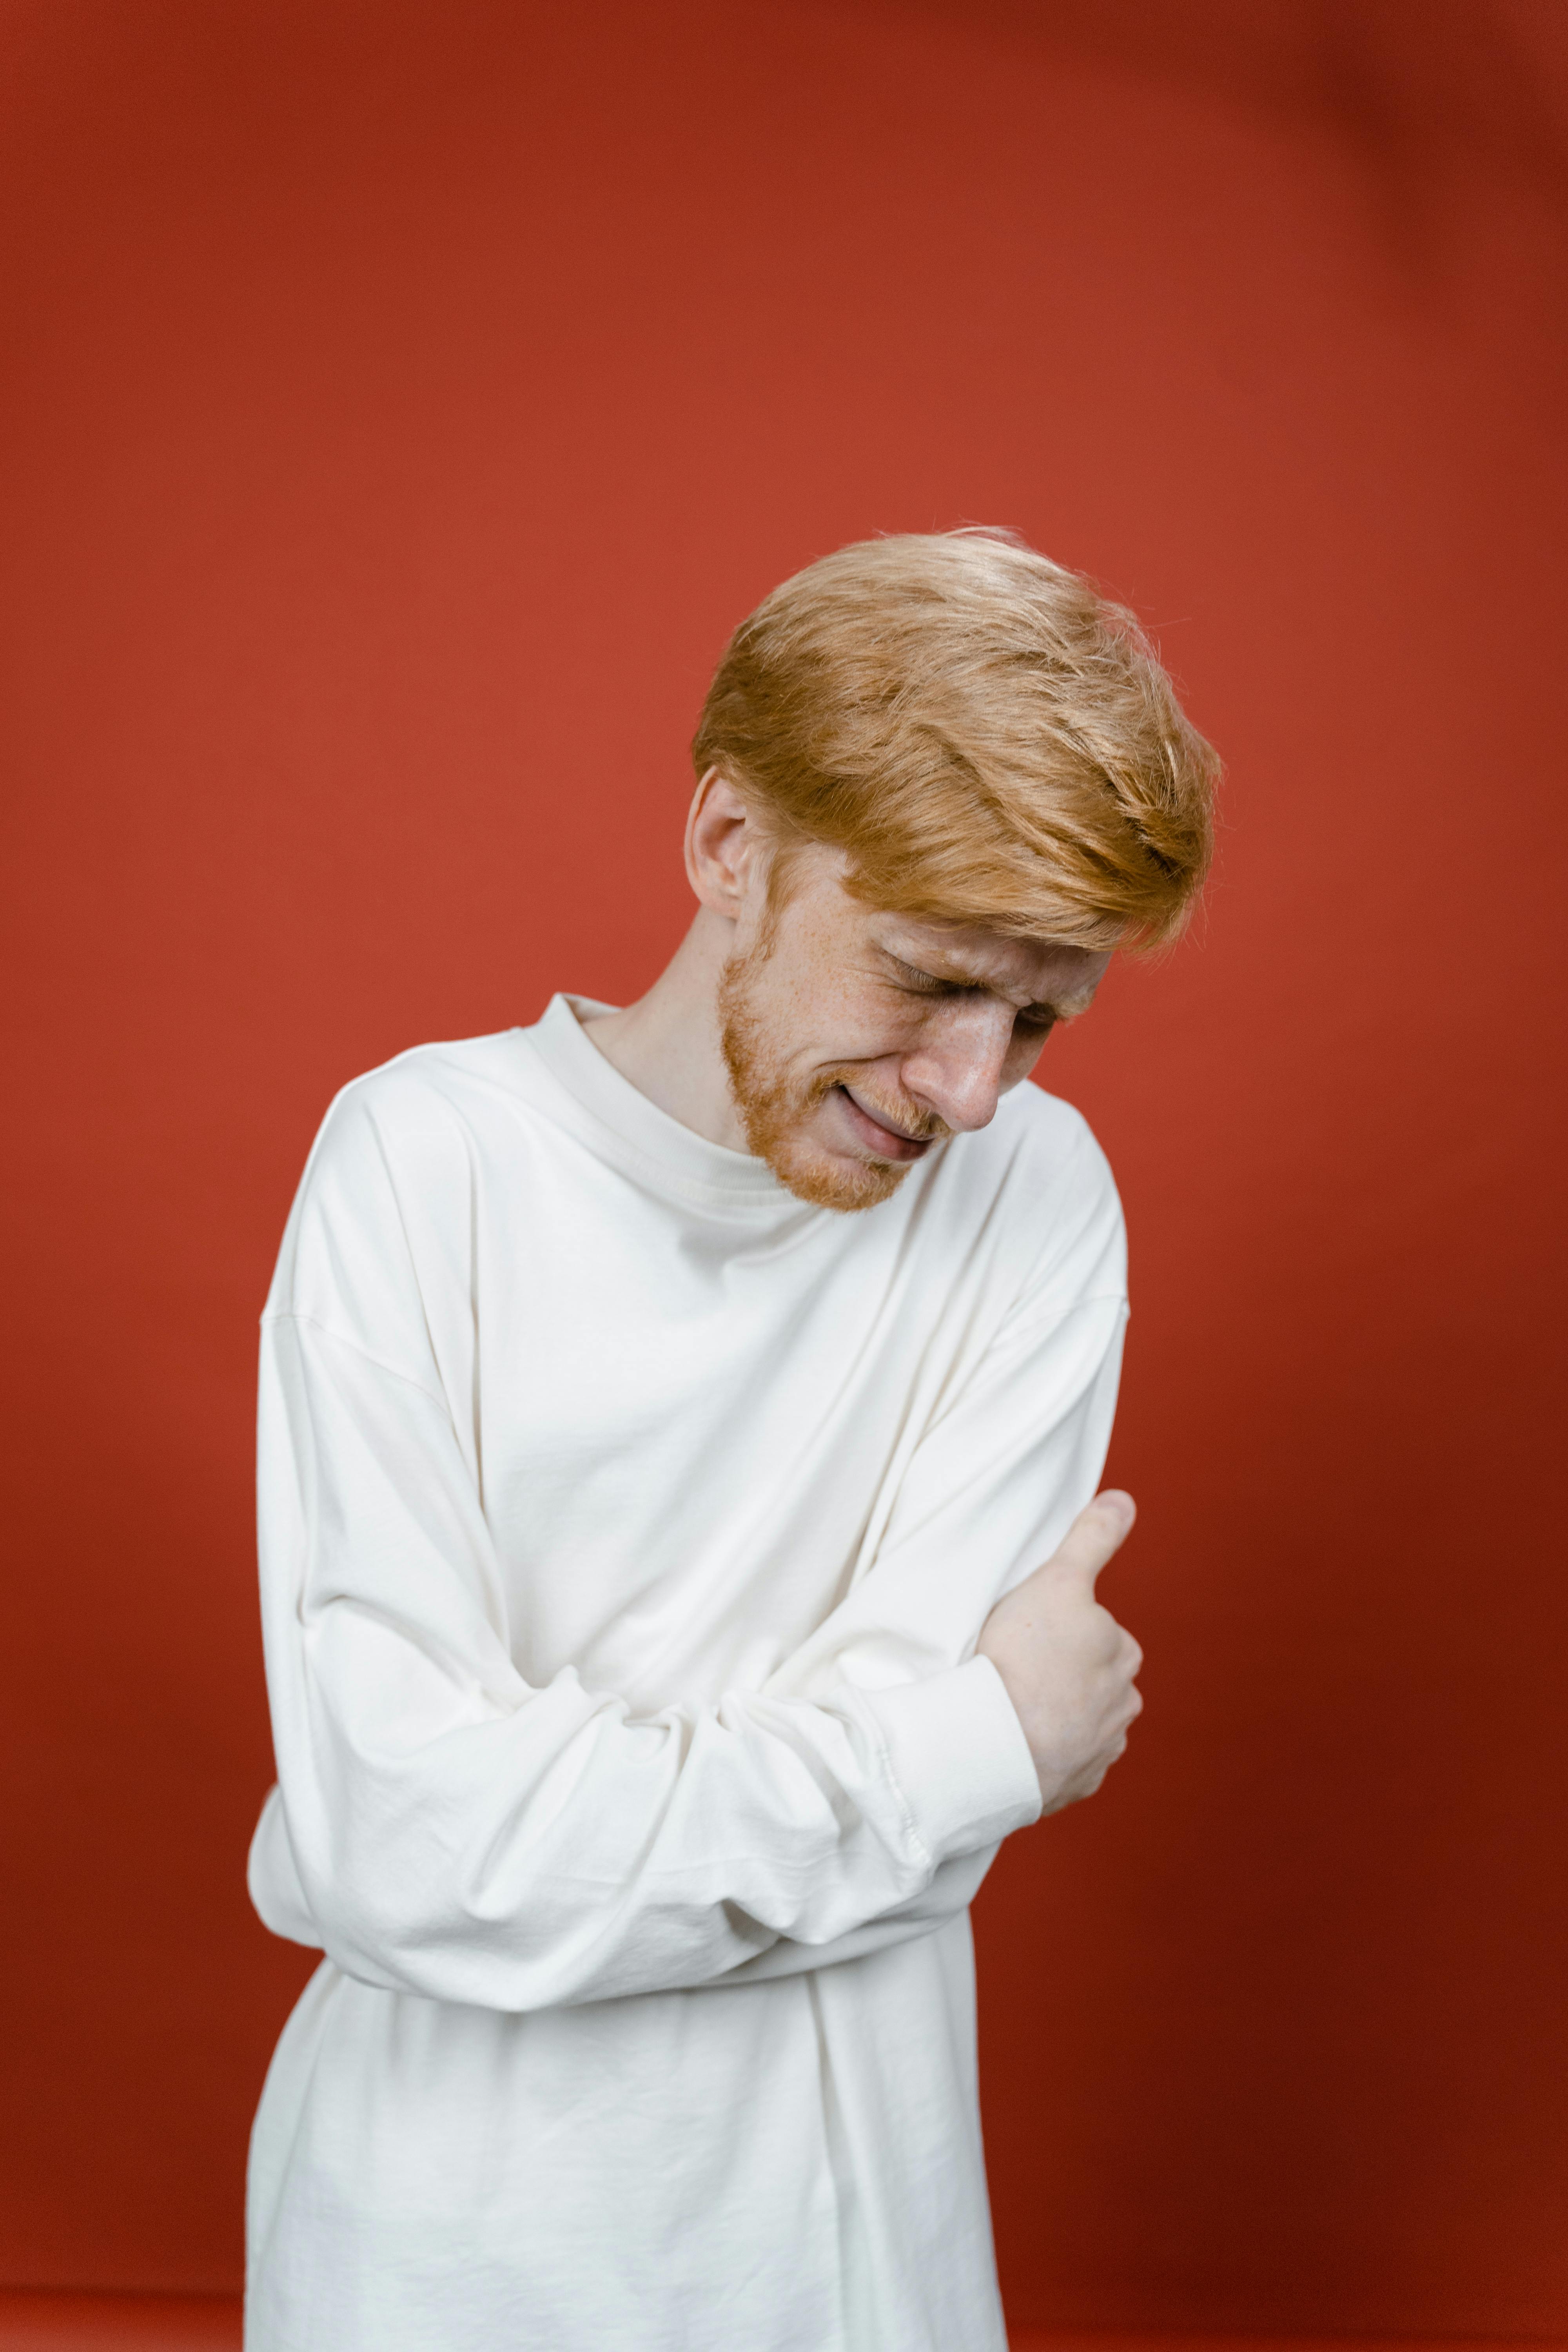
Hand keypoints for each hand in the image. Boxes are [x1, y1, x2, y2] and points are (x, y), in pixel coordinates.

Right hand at [976, 1491, 1142, 1813]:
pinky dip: (1046, 1755)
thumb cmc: (1025, 1657)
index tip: (1032, 1634)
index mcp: (1122, 1656)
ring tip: (1012, 1707)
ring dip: (1057, 1716)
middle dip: (1065, 1675)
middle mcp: (1123, 1706)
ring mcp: (1100, 1750)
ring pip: (1083, 1724)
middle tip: (1018, 1668)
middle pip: (1095, 1680)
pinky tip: (1016, 1741)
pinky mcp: (1075, 1786)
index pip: (1101, 1634)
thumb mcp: (1059, 1579)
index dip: (1065, 1630)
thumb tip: (1124, 1500)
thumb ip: (1092, 1539)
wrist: (997, 1744)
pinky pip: (1064, 1764)